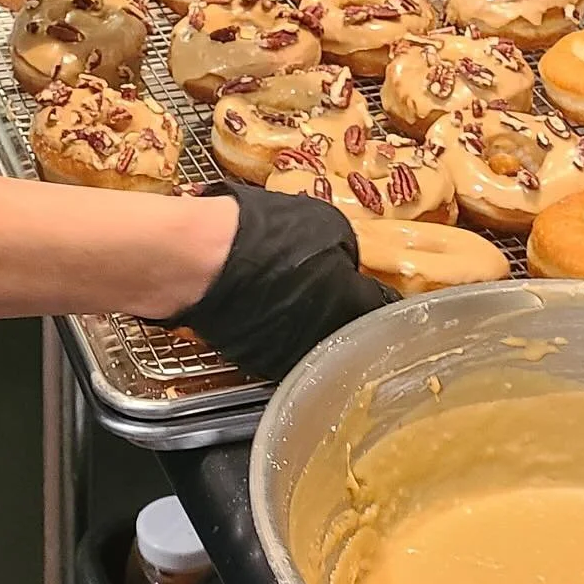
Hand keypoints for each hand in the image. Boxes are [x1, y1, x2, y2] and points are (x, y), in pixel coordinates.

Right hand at [155, 184, 394, 380]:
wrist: (196, 257)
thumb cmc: (266, 233)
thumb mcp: (325, 223)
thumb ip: (346, 249)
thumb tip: (347, 263)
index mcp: (355, 308)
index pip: (387, 307)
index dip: (385, 291)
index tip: (380, 283)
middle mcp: (328, 343)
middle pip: (349, 328)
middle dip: (345, 308)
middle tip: (331, 281)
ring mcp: (288, 358)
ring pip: (311, 339)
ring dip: (309, 320)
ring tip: (290, 286)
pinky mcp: (252, 360)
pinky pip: (275, 341)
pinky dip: (274, 325)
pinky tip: (259, 297)